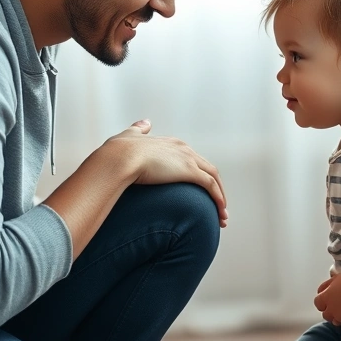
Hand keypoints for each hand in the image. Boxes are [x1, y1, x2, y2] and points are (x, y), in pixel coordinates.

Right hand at [105, 120, 228, 226]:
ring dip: (220, 198)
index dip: (200, 176)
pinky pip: (211, 186)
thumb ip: (138, 129)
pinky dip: (218, 199)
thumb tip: (145, 122)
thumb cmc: (117, 153)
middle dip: (216, 189)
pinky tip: (220, 214)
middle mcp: (184, 149)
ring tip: (222, 218)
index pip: (193, 160)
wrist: (119, 158)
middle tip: (218, 207)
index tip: (201, 193)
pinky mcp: (189, 170)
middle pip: (208, 169)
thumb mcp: (129, 136)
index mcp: (172, 144)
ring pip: (214, 178)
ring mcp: (187, 158)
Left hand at [314, 272, 340, 331]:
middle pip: (326, 315)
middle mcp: (331, 309)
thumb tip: (322, 290)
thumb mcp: (335, 278)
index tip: (327, 300)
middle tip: (336, 307)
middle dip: (330, 312)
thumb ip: (326, 285)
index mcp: (325, 298)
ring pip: (335, 322)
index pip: (318, 303)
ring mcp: (340, 316)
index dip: (322, 302)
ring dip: (338, 319)